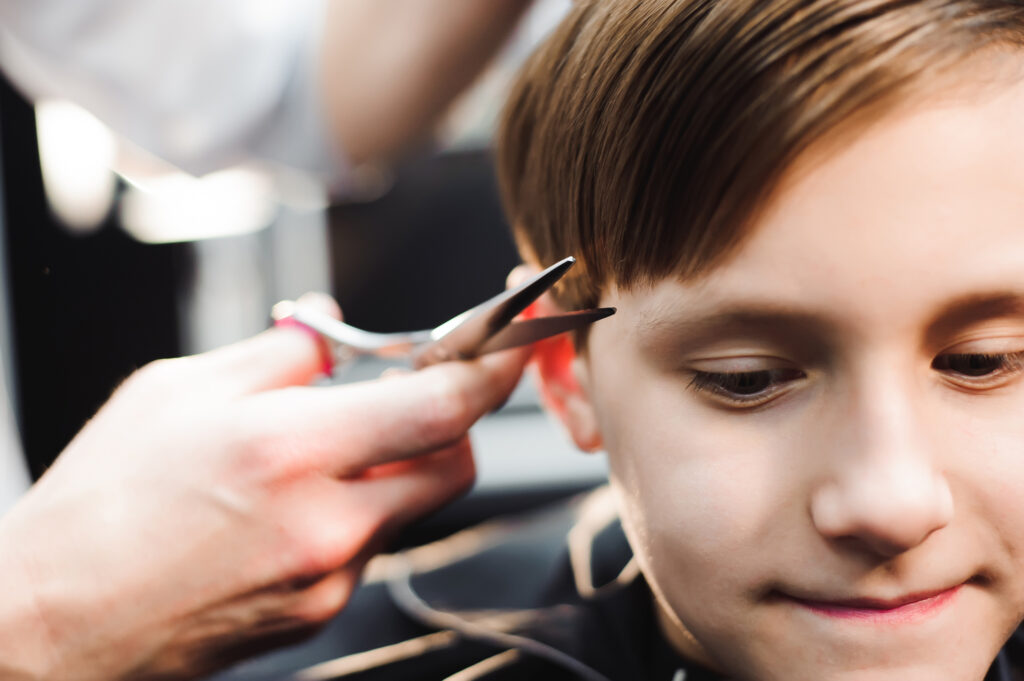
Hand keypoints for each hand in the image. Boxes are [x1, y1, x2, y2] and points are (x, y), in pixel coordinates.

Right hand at [0, 294, 527, 679]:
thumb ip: (276, 353)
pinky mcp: (320, 609)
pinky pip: (371, 544)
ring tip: (325, 447)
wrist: (53, 622)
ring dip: (397, 463)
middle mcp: (327, 521)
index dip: (496, 368)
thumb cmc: (102, 501)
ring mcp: (329, 575)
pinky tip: (294, 501)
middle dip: (452, 420)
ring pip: (413, 502)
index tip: (515, 340)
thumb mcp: (178, 391)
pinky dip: (357, 508)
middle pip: (457, 462)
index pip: (443, 405)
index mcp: (292, 449)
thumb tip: (329, 326)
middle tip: (412, 390)